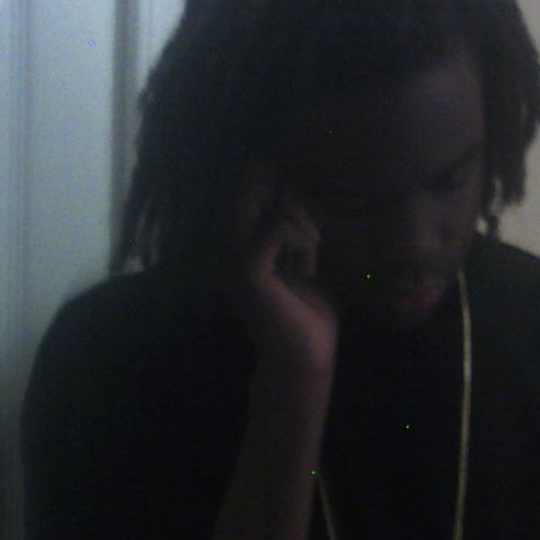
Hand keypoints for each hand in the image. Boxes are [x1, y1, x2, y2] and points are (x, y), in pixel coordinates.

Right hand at [220, 166, 337, 390]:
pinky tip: (308, 267)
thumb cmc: (308, 313)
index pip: (247, 180)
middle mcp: (228, 244)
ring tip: (310, 257)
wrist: (305, 359)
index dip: (281, 186)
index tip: (303, 229)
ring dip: (303, 223)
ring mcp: (234, 257)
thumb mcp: (303, 259)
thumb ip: (293, 224)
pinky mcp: (249, 271)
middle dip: (289, 197)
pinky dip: (302, 239)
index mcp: (239, 241)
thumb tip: (292, 185)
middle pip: (249, 181)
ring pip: (270, 203)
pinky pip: (277, 226)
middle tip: (308, 238)